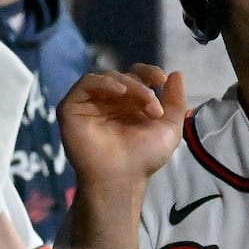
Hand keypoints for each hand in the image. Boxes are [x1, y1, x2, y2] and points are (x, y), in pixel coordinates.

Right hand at [60, 64, 186, 187]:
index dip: (148, 72)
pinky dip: (105, 82)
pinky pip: (86, 83)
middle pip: (123, 76)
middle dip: (142, 85)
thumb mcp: (170, 127)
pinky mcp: (72, 108)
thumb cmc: (144, 156)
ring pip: (107, 77)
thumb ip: (175, 100)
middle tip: (154, 105)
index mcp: (128, 104)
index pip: (135, 76)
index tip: (161, 79)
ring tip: (145, 102)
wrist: (121, 177)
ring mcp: (89, 104)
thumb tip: (176, 73)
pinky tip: (121, 92)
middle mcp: (108, 102)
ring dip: (129, 84)